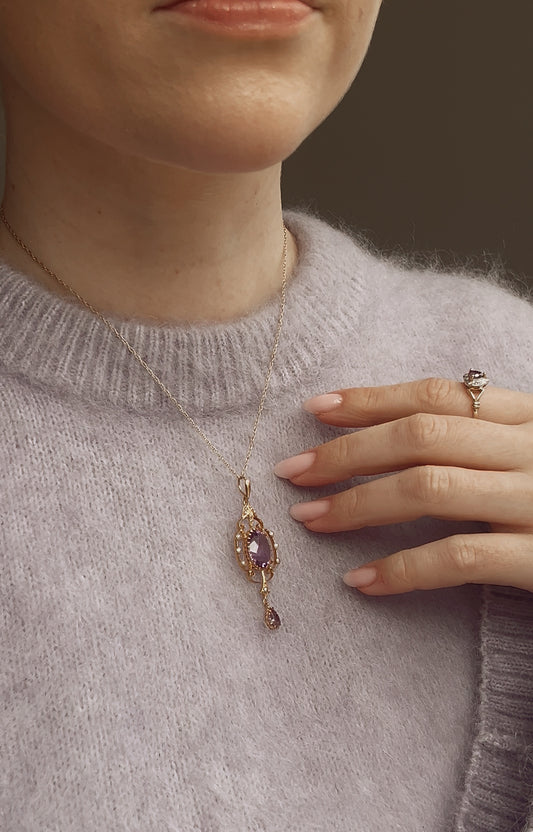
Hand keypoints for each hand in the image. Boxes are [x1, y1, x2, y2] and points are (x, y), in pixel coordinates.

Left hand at [273, 377, 532, 594]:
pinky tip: (362, 581)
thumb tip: (398, 429)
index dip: (373, 398)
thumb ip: (490, 438)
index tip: (316, 408)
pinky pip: (459, 557)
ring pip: (430, 487)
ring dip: (359, 503)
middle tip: (294, 471)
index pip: (441, 394)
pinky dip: (402, 569)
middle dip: (349, 451)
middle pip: (423, 434)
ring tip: (311, 518)